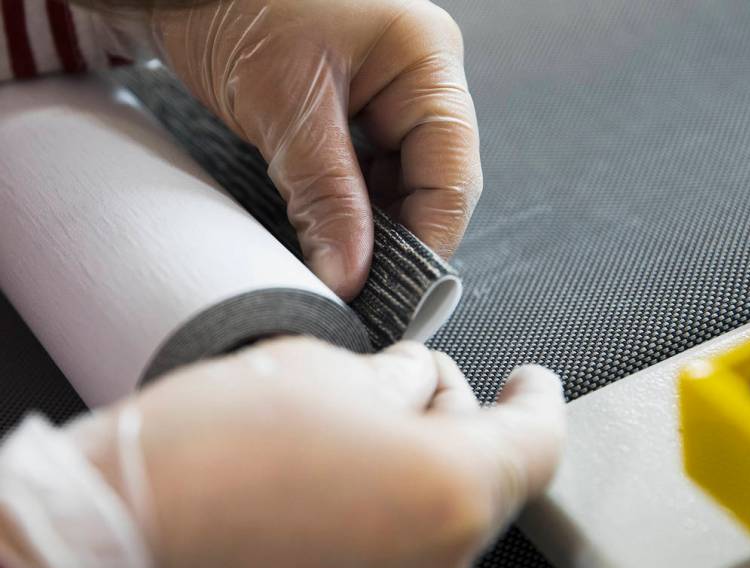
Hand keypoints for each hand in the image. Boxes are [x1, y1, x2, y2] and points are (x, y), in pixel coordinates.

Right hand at [78, 339, 563, 567]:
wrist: (107, 553)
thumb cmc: (201, 460)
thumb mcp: (317, 371)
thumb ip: (394, 377)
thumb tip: (414, 382)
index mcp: (450, 491)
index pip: (538, 440)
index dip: (538, 398)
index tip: (530, 379)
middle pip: (486, 481)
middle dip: (459, 421)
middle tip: (416, 380)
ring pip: (440, 523)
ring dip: (418, 468)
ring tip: (356, 425)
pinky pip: (397, 563)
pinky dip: (385, 517)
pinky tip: (333, 481)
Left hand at [151, 0, 482, 299]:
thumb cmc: (238, 1)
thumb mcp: (284, 105)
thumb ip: (325, 195)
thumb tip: (349, 276)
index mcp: (425, 59)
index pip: (451, 172)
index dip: (428, 240)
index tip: (394, 296)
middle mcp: (419, 80)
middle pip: (434, 183)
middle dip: (398, 240)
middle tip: (363, 292)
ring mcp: (391, 96)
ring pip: (400, 186)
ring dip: (372, 230)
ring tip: (340, 267)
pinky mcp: (358, 114)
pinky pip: (370, 177)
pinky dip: (351, 212)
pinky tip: (330, 235)